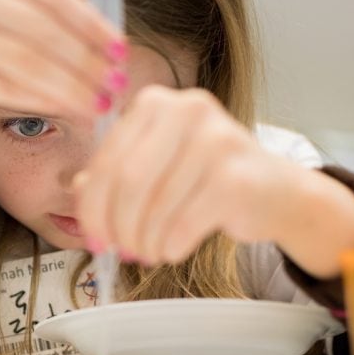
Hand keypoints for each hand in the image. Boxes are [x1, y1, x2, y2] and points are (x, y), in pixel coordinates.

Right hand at [0, 0, 125, 179]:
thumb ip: (30, 17)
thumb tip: (102, 40)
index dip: (91, 23)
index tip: (120, 48)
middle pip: (45, 29)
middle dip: (88, 60)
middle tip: (117, 84)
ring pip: (31, 61)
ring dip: (73, 86)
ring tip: (101, 104)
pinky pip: (10, 87)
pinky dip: (45, 101)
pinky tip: (67, 110)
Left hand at [75, 86, 295, 264]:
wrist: (274, 191)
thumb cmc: (205, 178)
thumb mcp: (155, 164)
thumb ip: (113, 173)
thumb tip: (78, 191)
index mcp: (155, 103)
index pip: (106, 160)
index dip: (92, 207)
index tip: (93, 237)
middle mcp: (186, 110)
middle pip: (126, 182)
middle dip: (117, 226)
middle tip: (119, 250)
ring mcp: (216, 140)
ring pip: (153, 207)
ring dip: (144, 242)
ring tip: (148, 251)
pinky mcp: (236, 177)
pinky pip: (182, 226)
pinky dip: (169, 247)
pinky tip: (172, 249)